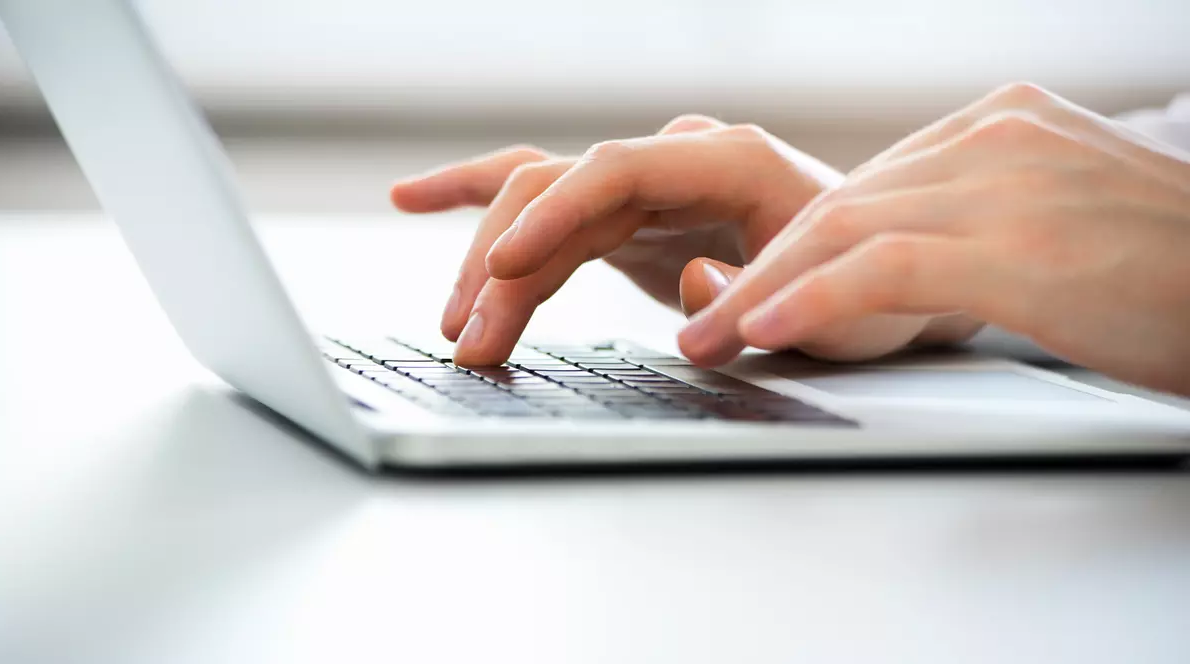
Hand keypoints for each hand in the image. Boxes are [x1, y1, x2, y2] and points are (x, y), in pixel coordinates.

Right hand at [390, 115, 843, 364]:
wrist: (875, 283)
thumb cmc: (863, 292)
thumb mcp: (834, 309)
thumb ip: (757, 292)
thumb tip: (689, 277)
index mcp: (729, 162)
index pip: (615, 171)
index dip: (550, 216)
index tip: (498, 270)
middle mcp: (678, 162)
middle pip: (559, 188)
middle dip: (504, 264)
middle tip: (470, 342)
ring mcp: (647, 188)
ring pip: (540, 203)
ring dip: (488, 266)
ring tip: (456, 332)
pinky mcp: (628, 220)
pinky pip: (546, 204)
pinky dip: (481, 205)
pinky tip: (417, 200)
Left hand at [682, 83, 1189, 394]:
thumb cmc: (1173, 277)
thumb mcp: (1064, 227)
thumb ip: (984, 223)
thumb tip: (907, 263)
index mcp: (1002, 127)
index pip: (868, 186)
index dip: (794, 247)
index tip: (745, 291)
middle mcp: (995, 136)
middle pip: (841, 201)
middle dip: (761, 270)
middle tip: (704, 324)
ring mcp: (1006, 180)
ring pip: (844, 228)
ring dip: (762, 291)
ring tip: (710, 342)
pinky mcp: (1018, 242)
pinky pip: (884, 266)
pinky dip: (814, 299)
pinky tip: (764, 330)